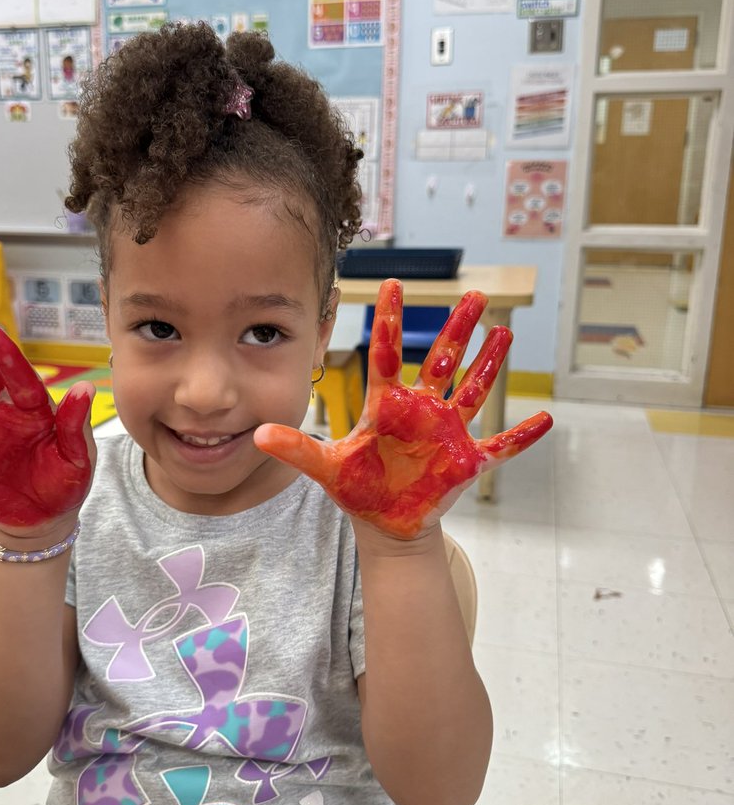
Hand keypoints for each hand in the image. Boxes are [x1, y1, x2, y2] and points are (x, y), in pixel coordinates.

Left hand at [254, 279, 551, 538]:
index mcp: (387, 405)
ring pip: (474, 390)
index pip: (388, 353)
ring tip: (505, 331)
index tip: (393, 281)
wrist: (386, 523)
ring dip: (490, 363)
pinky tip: (546, 418)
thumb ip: (296, 448)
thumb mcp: (326, 468)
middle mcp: (421, 410)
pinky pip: (501, 446)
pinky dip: (523, 435)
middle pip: (442, 360)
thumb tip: (257, 434)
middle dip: (458, 328)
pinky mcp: (467, 461)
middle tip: (475, 292)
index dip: (390, 320)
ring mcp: (447, 433)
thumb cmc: (359, 489)